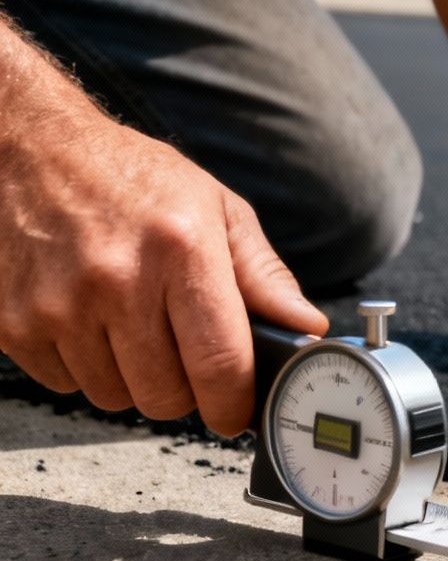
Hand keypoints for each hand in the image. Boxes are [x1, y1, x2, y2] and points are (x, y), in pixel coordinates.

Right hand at [0, 113, 328, 434]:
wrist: (27, 149)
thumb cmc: (129, 176)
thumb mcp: (215, 208)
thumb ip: (263, 275)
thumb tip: (305, 327)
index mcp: (180, 251)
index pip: (219, 362)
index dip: (233, 403)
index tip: (236, 412)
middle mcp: (116, 281)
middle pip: (164, 395)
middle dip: (183, 388)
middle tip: (180, 352)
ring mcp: (57, 305)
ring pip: (113, 396)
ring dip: (130, 376)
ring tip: (129, 324)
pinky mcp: (11, 322)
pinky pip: (64, 383)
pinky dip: (82, 366)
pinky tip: (86, 319)